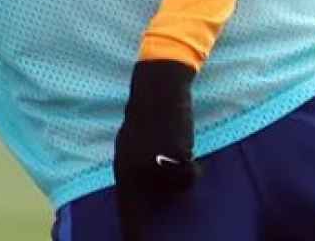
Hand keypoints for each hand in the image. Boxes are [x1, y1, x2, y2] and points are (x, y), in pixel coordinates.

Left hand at [113, 60, 200, 240]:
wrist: (158, 88)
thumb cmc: (151, 117)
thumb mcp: (135, 146)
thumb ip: (138, 170)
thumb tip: (146, 195)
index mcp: (123, 167)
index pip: (127, 208)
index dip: (133, 231)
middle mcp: (132, 168)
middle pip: (154, 202)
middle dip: (167, 194)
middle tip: (174, 172)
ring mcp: (149, 162)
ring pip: (177, 187)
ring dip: (183, 175)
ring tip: (179, 151)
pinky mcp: (167, 154)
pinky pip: (187, 174)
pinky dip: (191, 166)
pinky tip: (185, 146)